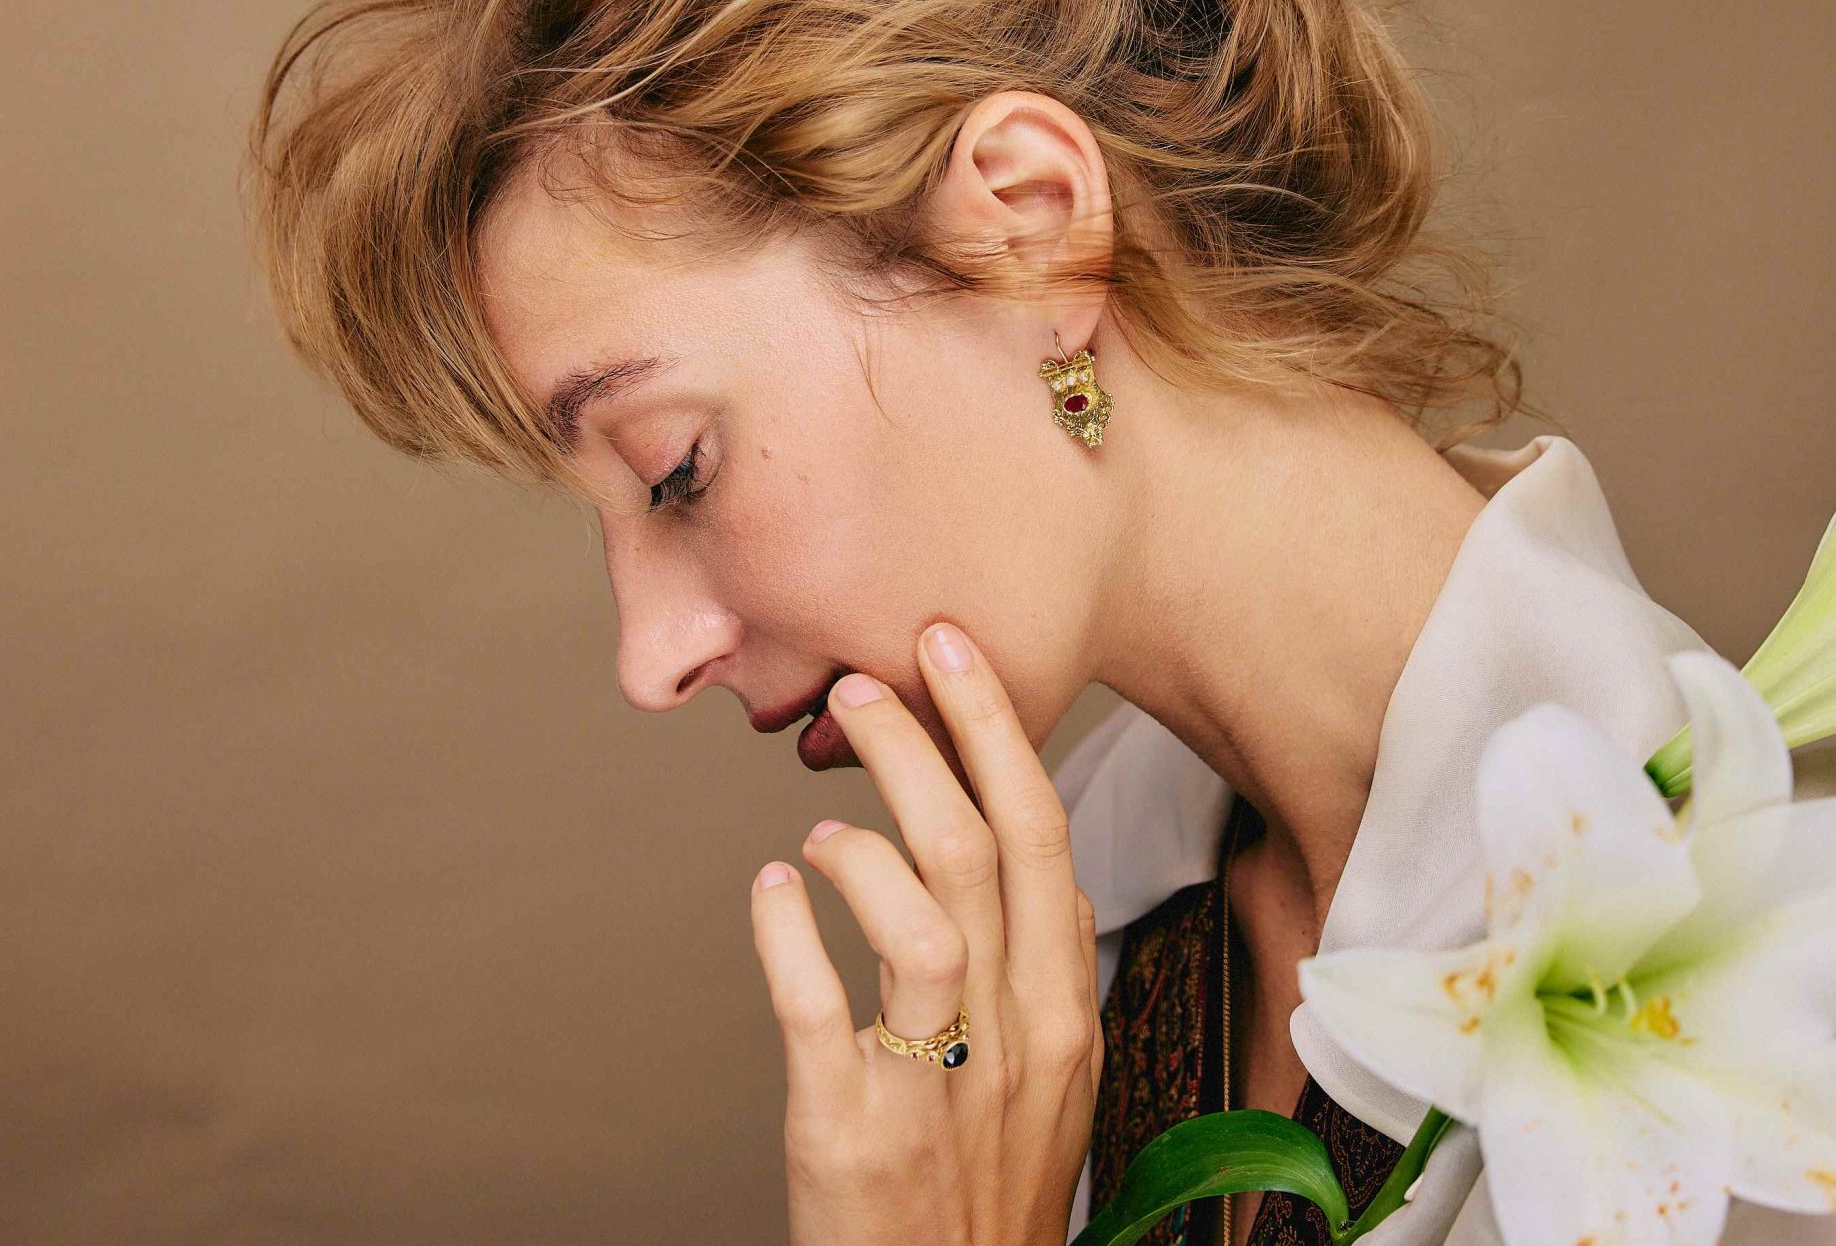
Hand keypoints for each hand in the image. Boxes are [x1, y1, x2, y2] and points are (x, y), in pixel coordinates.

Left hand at [748, 621, 1102, 1245]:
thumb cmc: (993, 1186)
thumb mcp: (1055, 1071)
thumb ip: (1040, 963)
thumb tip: (1015, 853)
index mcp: (1065, 1010)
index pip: (1043, 834)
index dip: (994, 730)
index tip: (949, 649)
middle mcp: (1015, 1037)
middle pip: (978, 850)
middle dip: (921, 744)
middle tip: (860, 682)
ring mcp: (936, 1085)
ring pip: (921, 919)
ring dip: (861, 842)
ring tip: (823, 823)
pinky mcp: (852, 1131)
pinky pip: (818, 1008)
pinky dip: (788, 931)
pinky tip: (770, 890)